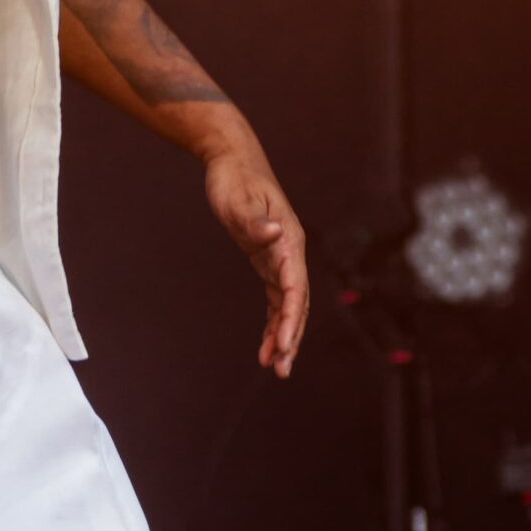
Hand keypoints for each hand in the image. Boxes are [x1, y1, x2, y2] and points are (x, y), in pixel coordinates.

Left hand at [203, 143, 307, 377]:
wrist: (233, 160)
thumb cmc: (235, 178)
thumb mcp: (239, 199)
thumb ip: (256, 221)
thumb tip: (275, 234)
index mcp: (289, 241)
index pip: (294, 288)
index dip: (289, 319)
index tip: (281, 345)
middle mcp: (290, 253)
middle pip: (297, 304)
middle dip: (290, 337)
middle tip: (281, 370)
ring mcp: (280, 258)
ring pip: (288, 306)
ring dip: (283, 336)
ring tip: (275, 367)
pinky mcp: (267, 260)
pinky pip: (275, 298)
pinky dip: (272, 321)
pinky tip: (266, 344)